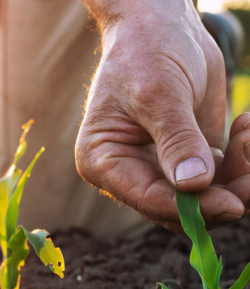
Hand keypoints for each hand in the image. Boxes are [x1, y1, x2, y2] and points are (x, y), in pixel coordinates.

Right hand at [76, 0, 249, 232]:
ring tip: (248, 136)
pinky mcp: (185, 158)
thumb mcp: (158, 93)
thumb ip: (176, 139)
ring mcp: (157, 166)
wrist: (158, 28)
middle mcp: (128, 170)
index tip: (231, 203)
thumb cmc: (144, 53)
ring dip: (235, 178)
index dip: (187, 208)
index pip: (144, 198)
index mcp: (103, 160)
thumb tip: (194, 185)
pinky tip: (245, 129)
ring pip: (199, 200)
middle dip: (217, 197)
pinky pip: (216, 179)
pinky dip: (239, 163)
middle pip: (174, 208)